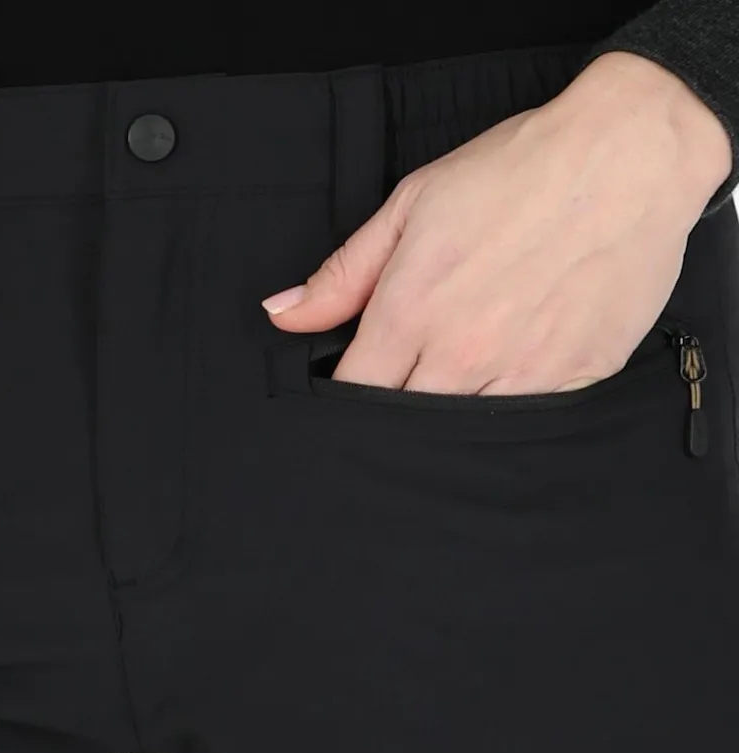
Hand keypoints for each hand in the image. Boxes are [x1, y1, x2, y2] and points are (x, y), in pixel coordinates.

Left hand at [261, 52, 732, 394]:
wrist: (628, 160)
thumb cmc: (519, 173)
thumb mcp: (413, 205)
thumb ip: (344, 272)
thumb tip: (281, 313)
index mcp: (410, 310)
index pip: (352, 393)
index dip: (344, 399)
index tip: (351, 390)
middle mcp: (458, 353)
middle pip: (400, 422)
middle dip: (391, 414)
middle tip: (401, 393)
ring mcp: (515, 374)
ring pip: (457, 433)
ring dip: (447, 419)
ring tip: (456, 384)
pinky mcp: (566, 384)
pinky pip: (517, 426)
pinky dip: (503, 416)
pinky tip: (503, 386)